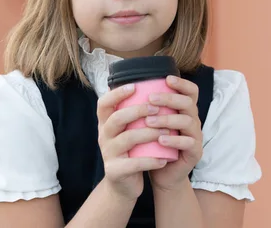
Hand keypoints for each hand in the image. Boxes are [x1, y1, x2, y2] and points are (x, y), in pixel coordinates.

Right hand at [97, 83, 169, 200]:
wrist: (123, 185)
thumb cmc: (131, 151)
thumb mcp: (128, 131)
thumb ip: (134, 114)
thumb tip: (154, 87)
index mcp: (105, 124)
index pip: (103, 103)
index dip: (117, 93)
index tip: (135, 86)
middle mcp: (103, 136)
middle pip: (117, 118)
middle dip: (138, 111)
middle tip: (157, 109)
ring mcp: (108, 154)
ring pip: (127, 139)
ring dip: (150, 133)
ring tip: (167, 132)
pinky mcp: (115, 171)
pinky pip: (134, 163)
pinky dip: (151, 161)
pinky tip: (164, 159)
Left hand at [147, 76, 202, 191]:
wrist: (162, 173)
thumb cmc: (153, 145)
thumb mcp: (149, 124)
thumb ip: (143, 108)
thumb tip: (118, 87)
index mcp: (183, 110)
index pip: (190, 91)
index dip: (182, 83)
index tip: (166, 79)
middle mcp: (192, 120)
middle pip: (188, 102)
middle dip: (169, 98)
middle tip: (150, 99)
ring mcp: (196, 136)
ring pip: (188, 121)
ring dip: (167, 119)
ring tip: (149, 121)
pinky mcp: (195, 152)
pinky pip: (188, 143)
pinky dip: (174, 140)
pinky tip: (160, 140)